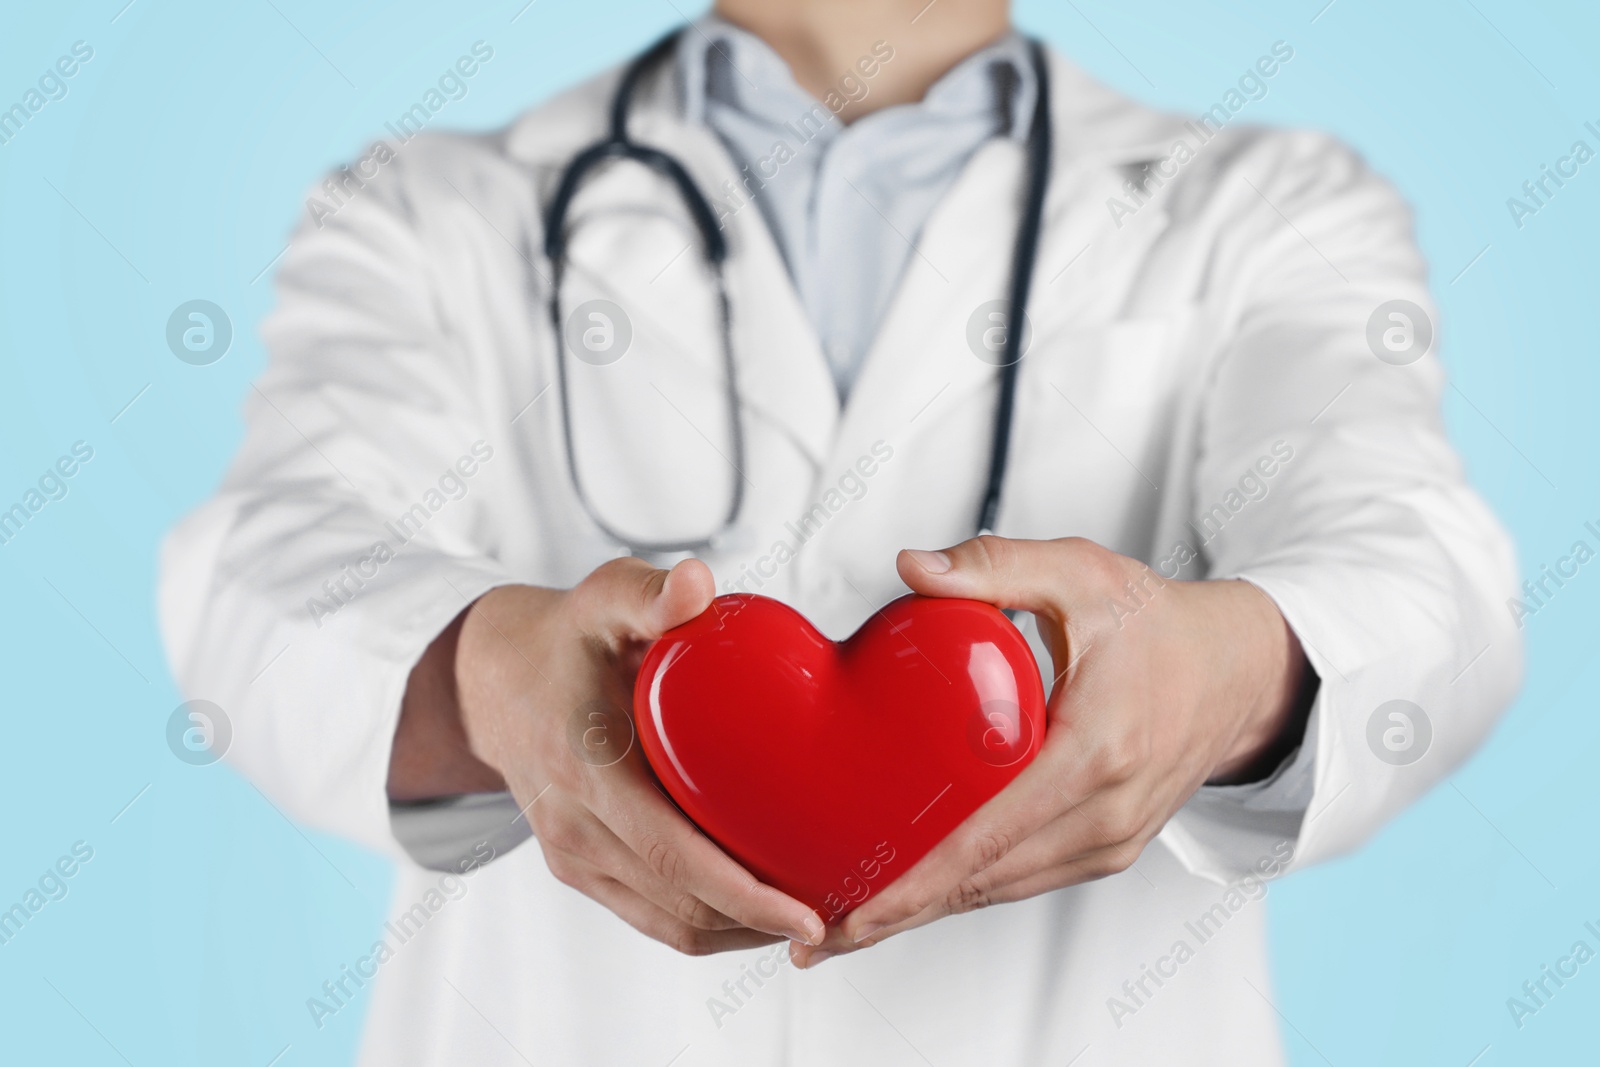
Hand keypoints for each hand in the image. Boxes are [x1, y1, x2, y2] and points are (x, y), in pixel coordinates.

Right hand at [402, 558, 825, 955]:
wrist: (493, 680)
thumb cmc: (566, 637)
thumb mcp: (602, 598)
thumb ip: (649, 593)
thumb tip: (697, 582)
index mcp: (587, 767)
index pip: (671, 855)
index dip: (743, 895)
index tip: (806, 915)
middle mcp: (575, 826)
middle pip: (679, 905)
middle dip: (760, 923)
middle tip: (838, 915)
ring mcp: (573, 854)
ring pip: (667, 924)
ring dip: (739, 932)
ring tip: (810, 916)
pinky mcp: (579, 868)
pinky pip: (650, 916)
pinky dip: (708, 925)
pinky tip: (759, 911)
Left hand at [790, 536, 1310, 966]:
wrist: (1239, 670)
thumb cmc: (1158, 621)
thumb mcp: (1082, 574)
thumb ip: (996, 566)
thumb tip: (910, 567)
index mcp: (1098, 751)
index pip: (990, 837)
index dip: (916, 884)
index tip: (852, 910)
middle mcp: (1108, 813)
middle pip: (985, 882)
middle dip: (898, 914)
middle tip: (813, 937)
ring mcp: (1112, 841)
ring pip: (1001, 891)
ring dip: (924, 912)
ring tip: (842, 926)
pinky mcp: (1109, 850)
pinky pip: (1024, 879)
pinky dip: (965, 891)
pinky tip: (910, 893)